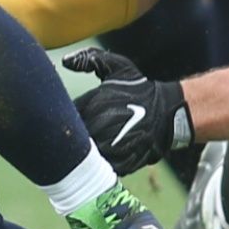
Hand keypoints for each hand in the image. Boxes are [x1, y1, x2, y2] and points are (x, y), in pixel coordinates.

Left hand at [65, 47, 191, 175]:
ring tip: (83, 146)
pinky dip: (95, 167)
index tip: (62, 116)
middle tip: (70, 133)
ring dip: (80, 153)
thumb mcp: (118, 66)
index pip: (65, 116)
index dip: (61, 117)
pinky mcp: (120, 164)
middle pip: (72, 138)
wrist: (168, 114)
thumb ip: (90, 59)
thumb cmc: (139, 89)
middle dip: (70, 136)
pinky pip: (99, 170)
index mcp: (95, 104)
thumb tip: (65, 61)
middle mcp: (101, 127)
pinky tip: (96, 158)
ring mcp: (110, 148)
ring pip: (84, 157)